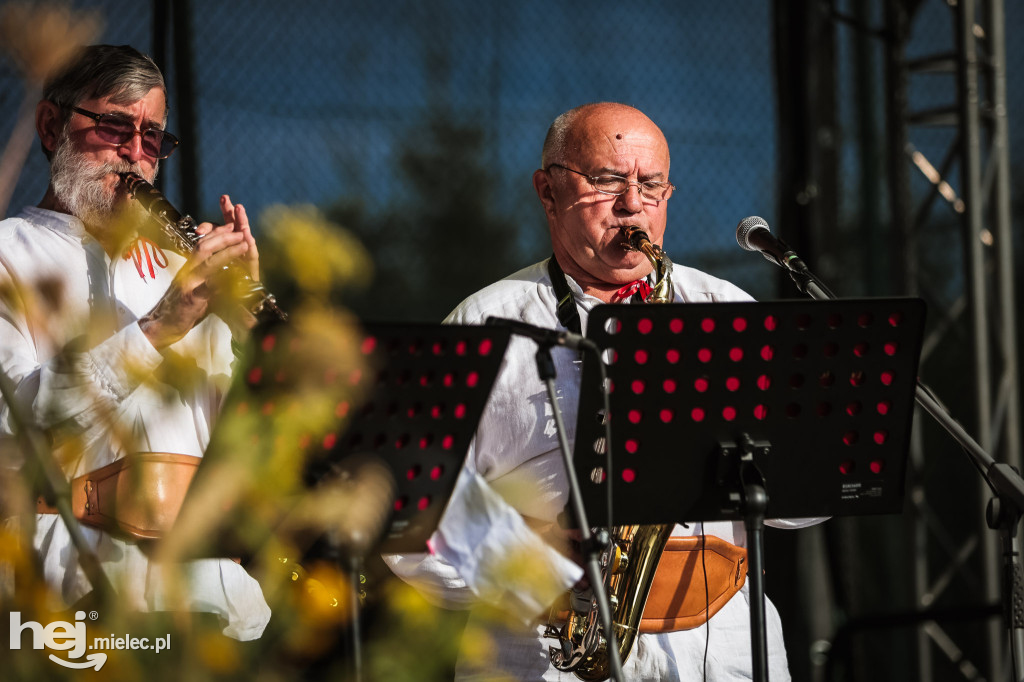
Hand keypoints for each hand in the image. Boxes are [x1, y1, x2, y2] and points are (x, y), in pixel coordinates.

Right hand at [139, 203, 251, 348]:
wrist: (161, 326)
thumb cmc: (180, 308)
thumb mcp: (196, 288)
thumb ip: (209, 277)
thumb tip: (226, 268)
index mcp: (189, 268)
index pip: (203, 244)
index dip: (218, 233)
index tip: (232, 225)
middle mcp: (187, 272)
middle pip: (204, 247)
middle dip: (224, 236)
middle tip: (240, 230)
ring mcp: (188, 285)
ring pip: (207, 262)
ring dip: (227, 251)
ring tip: (243, 244)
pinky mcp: (191, 300)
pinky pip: (207, 287)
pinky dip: (222, 280)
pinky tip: (235, 275)